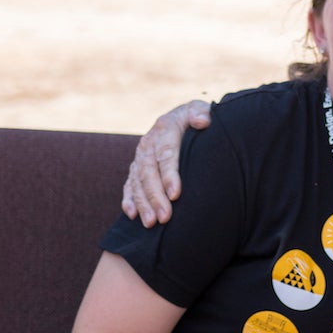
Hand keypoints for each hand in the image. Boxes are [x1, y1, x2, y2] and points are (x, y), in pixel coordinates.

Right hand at [121, 100, 211, 226]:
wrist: (182, 116)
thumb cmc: (197, 116)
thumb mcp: (200, 109)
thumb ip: (201, 113)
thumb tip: (203, 121)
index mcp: (165, 129)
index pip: (166, 155)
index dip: (170, 175)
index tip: (176, 194)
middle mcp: (148, 143)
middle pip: (149, 173)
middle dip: (155, 197)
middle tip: (164, 217)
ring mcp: (140, 156)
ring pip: (137, 182)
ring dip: (142, 203)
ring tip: (150, 223)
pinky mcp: (136, 167)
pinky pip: (129, 185)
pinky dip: (129, 200)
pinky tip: (132, 215)